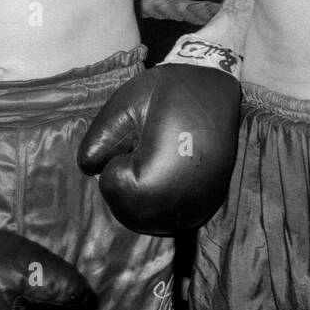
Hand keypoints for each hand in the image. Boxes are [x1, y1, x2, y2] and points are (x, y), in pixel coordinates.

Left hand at [78, 58, 240, 233]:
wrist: (221, 91)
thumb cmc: (173, 91)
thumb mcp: (127, 102)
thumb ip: (99, 137)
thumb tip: (89, 168)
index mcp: (153, 181)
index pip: (109, 183)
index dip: (118, 154)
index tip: (141, 134)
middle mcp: (174, 207)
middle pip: (123, 207)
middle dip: (126, 178)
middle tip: (149, 145)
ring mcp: (191, 213)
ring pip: (142, 217)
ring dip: (139, 192)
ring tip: (160, 157)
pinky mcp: (201, 212)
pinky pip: (164, 218)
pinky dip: (158, 199)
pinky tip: (170, 172)